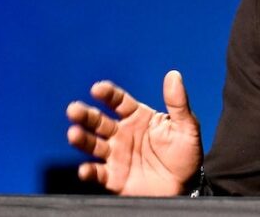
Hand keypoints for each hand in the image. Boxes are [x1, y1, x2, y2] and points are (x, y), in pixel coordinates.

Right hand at [65, 70, 202, 195]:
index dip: (108, 94)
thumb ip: (178, 102)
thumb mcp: (186, 126)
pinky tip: (85, 169)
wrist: (185, 185)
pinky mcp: (114, 177)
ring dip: (82, 139)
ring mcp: (116, 155)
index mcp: (138, 117)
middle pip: (99, 121)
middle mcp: (122, 133)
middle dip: (85, 115)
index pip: (119, 101)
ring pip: (93, 145)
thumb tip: (173, 75)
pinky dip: (89, 172)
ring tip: (73, 134)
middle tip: (74, 110)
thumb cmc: (185, 153)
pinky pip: (98, 173)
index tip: (98, 88)